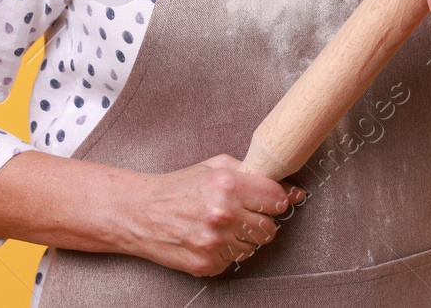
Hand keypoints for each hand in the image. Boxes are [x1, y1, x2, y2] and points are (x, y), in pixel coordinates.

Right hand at [126, 154, 307, 276]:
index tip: (270, 201)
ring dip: (242, 238)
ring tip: (221, 226)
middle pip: (269, 228)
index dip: (276, 200)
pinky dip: (225, 252)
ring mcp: (215, 242)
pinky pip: (234, 261)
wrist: (139, 212)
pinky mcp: (206, 264)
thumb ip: (252, 173)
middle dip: (259, 221)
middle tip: (241, 214)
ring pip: (253, 247)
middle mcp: (223, 214)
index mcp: (227, 185)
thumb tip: (291, 190)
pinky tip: (209, 239)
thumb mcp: (214, 167)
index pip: (276, 199)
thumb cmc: (177, 188)